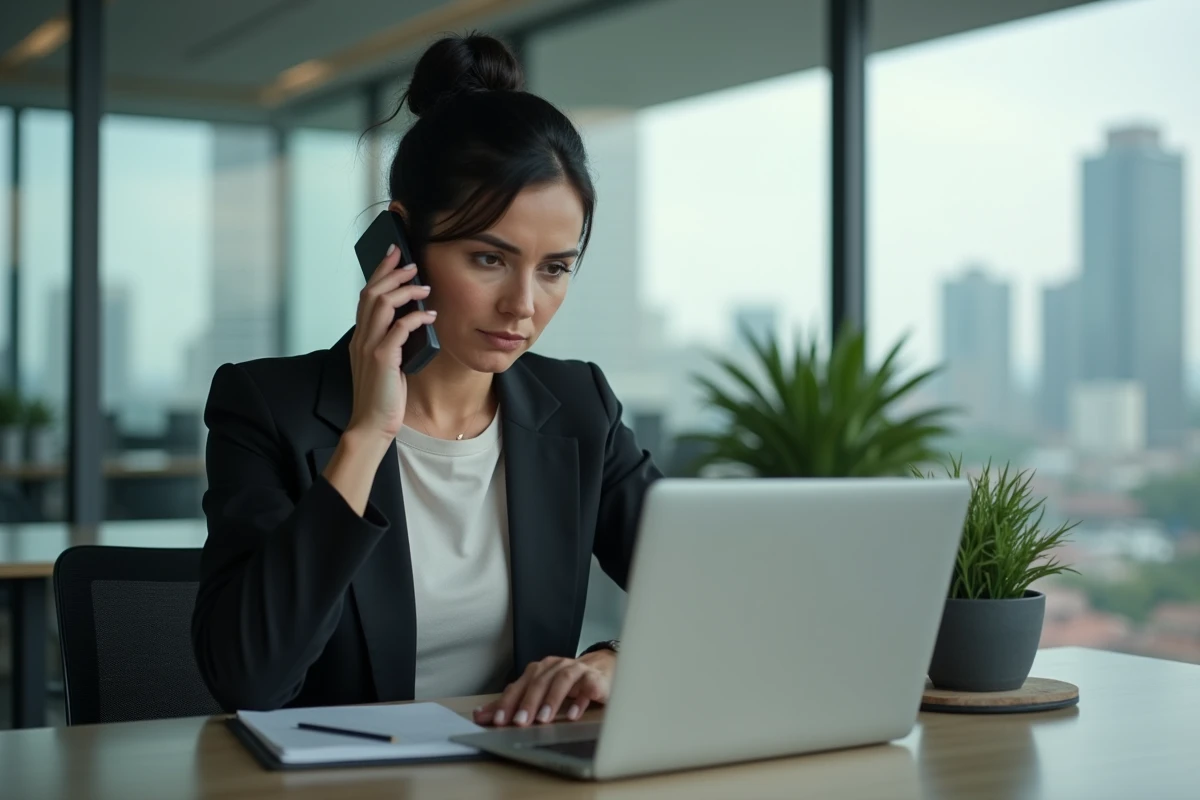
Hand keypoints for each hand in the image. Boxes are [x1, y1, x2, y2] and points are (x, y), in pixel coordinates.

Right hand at [346, 244, 436, 443]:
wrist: (372, 424)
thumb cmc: (382, 396)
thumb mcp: (387, 362)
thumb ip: (393, 341)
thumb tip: (413, 321)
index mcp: (361, 337)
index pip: (367, 295)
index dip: (379, 272)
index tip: (394, 255)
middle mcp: (362, 337)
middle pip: (372, 292)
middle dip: (392, 272)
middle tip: (411, 261)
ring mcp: (370, 347)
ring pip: (382, 303)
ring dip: (405, 290)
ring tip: (424, 286)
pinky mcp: (382, 359)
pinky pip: (399, 328)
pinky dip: (416, 317)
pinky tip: (430, 315)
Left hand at [473, 652, 615, 726]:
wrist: (600, 671)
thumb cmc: (565, 685)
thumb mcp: (537, 692)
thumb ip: (511, 703)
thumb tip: (480, 715)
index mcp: (538, 670)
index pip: (519, 685)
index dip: (508, 702)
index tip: (498, 721)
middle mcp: (555, 667)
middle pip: (539, 682)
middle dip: (528, 703)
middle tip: (520, 722)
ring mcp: (576, 670)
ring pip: (562, 681)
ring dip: (552, 700)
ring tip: (544, 719)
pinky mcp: (594, 678)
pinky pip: (587, 687)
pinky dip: (580, 700)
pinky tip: (573, 715)